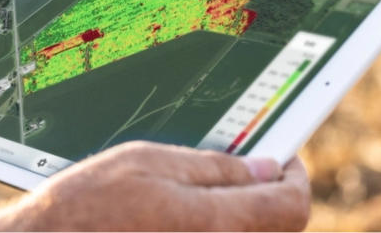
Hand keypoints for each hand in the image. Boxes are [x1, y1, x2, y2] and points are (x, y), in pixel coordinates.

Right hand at [0, 142, 310, 232]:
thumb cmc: (86, 206)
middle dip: (271, 191)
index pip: (290, 204)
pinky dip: (220, 225)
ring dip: (246, 210)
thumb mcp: (149, 163)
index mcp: (213, 223)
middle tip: (249, 164)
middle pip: (278, 226)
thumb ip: (214, 167)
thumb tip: (263, 166)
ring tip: (213, 185)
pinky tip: (192, 210)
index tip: (283, 155)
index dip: (294, 175)